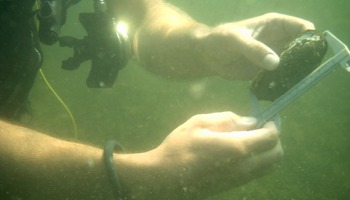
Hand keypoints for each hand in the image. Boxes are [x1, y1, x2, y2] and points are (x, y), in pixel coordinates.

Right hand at [152, 111, 281, 198]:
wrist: (165, 178)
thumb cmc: (180, 147)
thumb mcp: (200, 123)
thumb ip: (228, 119)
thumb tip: (249, 122)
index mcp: (238, 148)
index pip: (271, 137)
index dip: (273, 125)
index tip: (265, 118)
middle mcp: (245, 166)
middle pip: (276, 155)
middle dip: (274, 139)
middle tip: (260, 129)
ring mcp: (240, 179)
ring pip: (269, 166)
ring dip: (267, 151)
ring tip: (249, 139)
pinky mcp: (234, 185)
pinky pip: (257, 172)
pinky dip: (258, 160)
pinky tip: (239, 152)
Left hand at [198, 13, 314, 79]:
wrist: (208, 56)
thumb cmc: (220, 39)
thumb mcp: (235, 40)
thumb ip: (254, 49)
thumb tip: (275, 63)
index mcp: (276, 25)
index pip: (303, 28)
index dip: (310, 40)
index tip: (308, 55)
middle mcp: (279, 40)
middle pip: (303, 49)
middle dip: (305, 61)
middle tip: (300, 74)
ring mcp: (275, 57)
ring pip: (294, 65)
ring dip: (295, 74)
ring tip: (290, 83)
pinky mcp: (268, 72)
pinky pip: (281, 77)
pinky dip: (283, 83)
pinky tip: (280, 90)